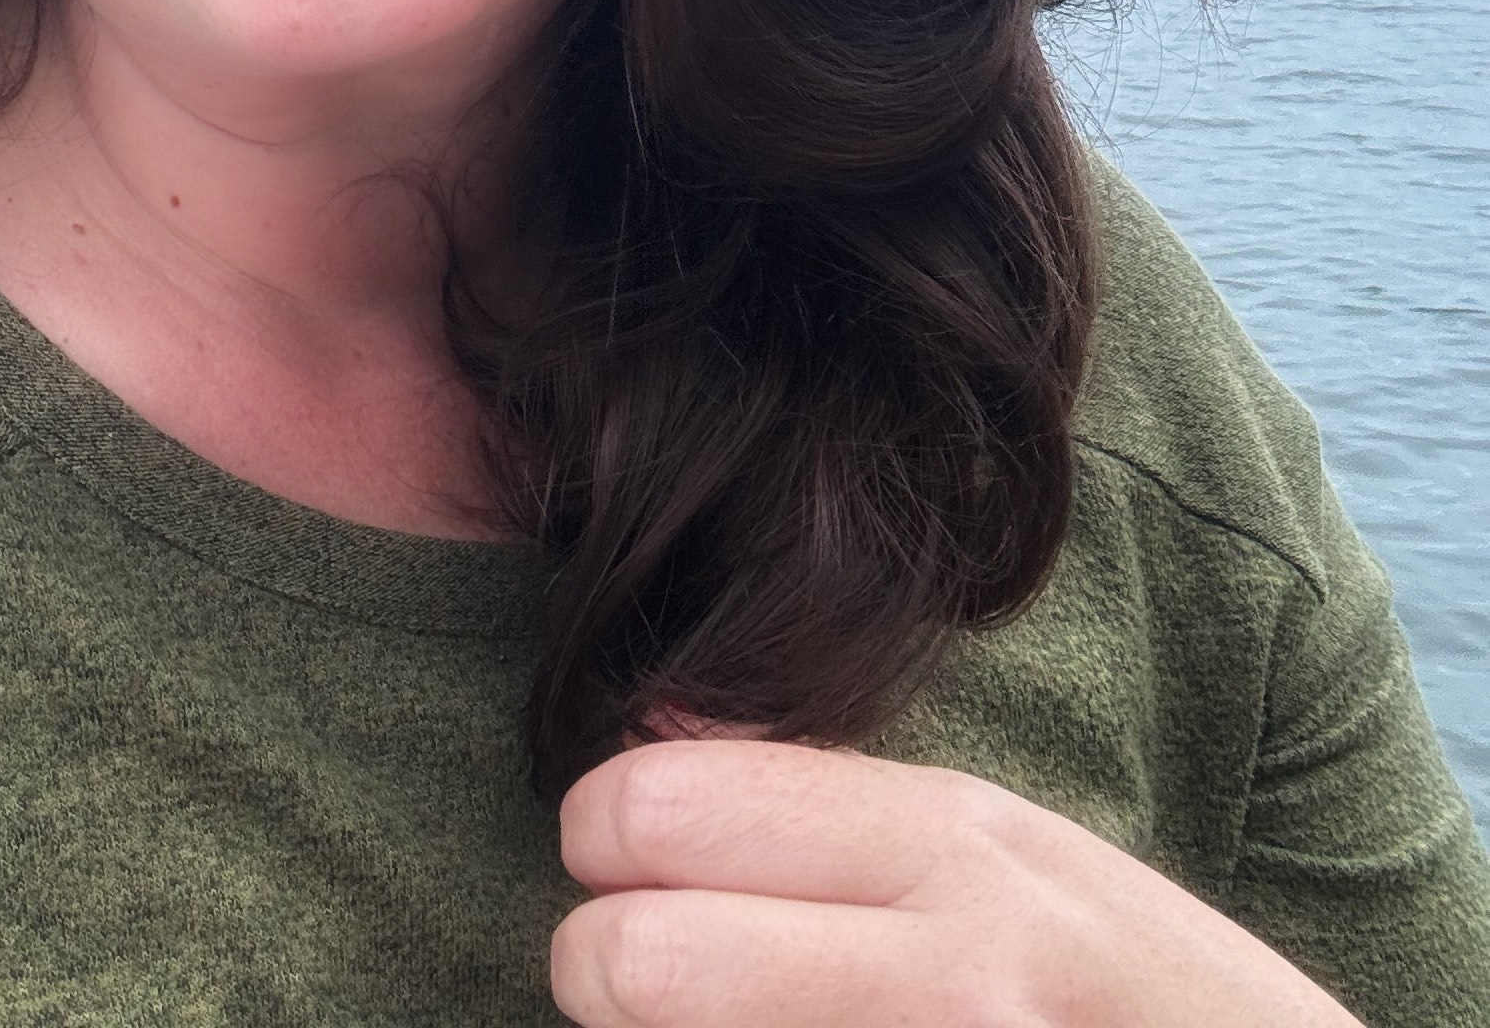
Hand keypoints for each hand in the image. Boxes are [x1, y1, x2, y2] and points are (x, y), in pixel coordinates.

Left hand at [552, 737, 1359, 1027]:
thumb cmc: (1135, 1001)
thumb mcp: (1019, 858)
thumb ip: (837, 804)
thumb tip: (647, 732)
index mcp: (952, 848)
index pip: (661, 807)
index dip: (600, 836)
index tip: (618, 866)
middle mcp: (946, 973)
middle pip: (632, 961)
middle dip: (596, 970)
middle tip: (628, 981)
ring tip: (721, 1027)